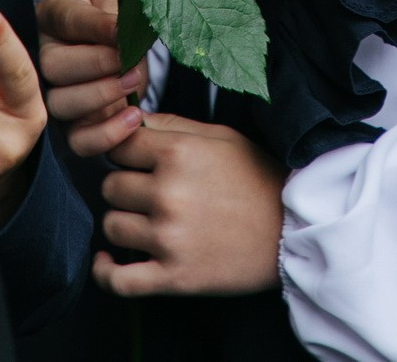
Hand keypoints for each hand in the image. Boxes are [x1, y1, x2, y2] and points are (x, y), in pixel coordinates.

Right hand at [37, 0, 146, 156]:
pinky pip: (78, 141)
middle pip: (53, 66)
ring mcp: (54, 94)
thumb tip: (119, 31)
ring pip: (60, 104)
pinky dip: (106, 133)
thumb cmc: (123, 16)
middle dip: (96, 64)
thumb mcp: (122, 1)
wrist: (134, 49)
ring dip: (101, 94)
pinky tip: (134, 116)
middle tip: (128, 60)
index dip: (94, 26)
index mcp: (55, 13)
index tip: (121, 31)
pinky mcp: (72, 127)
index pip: (66, 18)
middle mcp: (45, 54)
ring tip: (134, 81)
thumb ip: (118, 12)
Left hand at [94, 113, 284, 296]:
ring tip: (145, 221)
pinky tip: (108, 261)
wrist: (291, 229)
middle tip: (148, 191)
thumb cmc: (256, 178)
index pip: (119, 145)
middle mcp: (168, 192)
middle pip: (111, 186)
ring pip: (111, 225)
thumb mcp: (220, 137)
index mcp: (179, 153)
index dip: (124, 151)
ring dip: (124, 222)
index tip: (134, 159)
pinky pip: (117, 280)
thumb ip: (172, 125)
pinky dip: (105, 272)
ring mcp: (168, 237)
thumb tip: (131, 118)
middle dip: (126, 186)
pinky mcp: (172, 277)